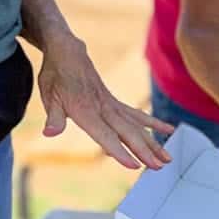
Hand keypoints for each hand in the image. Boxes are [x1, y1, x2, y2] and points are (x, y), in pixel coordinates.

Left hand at [38, 35, 173, 169]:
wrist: (67, 51)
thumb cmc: (55, 76)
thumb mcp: (49, 96)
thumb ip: (54, 117)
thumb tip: (49, 133)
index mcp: (85, 110)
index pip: (105, 134)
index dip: (119, 150)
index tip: (134, 165)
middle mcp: (103, 108)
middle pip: (127, 132)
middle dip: (144, 151)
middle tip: (158, 167)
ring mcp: (112, 104)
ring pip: (137, 125)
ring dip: (153, 142)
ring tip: (167, 158)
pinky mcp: (115, 102)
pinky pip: (137, 114)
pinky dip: (153, 122)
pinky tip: (168, 129)